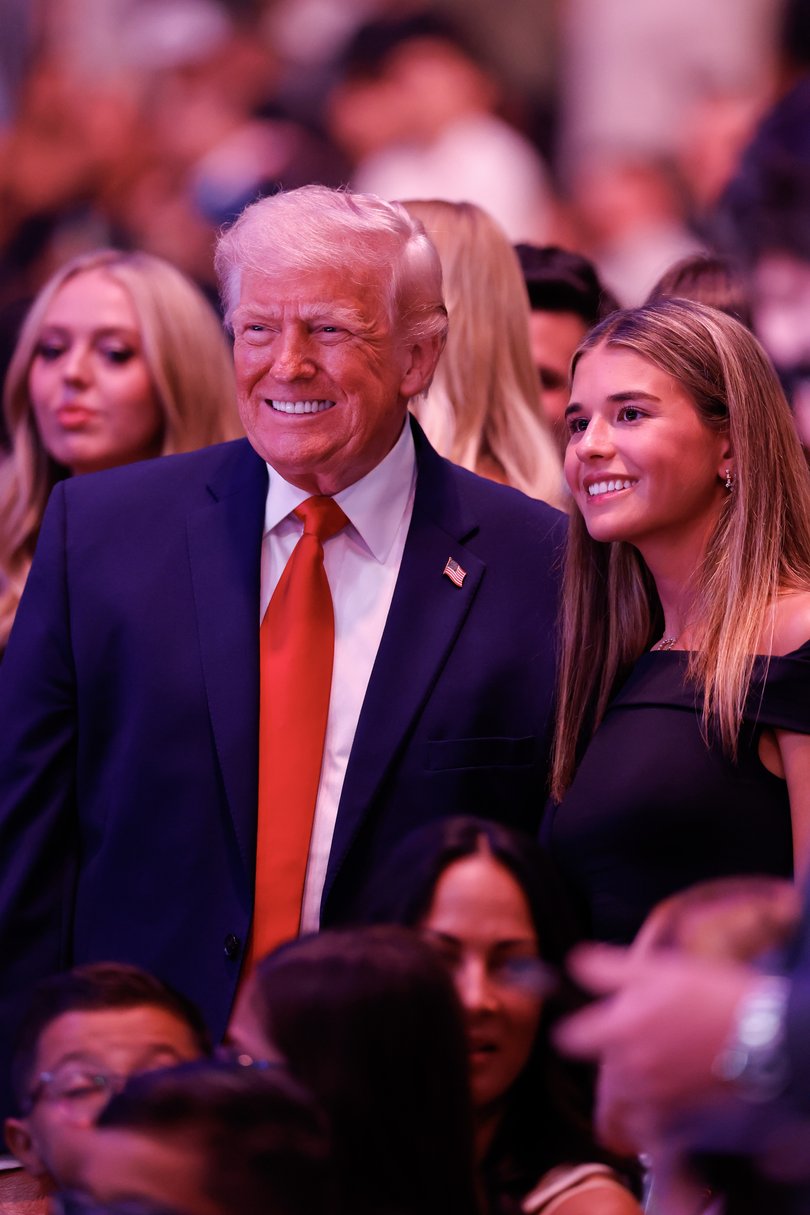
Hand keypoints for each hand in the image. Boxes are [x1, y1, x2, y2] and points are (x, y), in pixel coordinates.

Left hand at [554, 945, 758, 1149]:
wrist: (761, 1032)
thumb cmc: (709, 994)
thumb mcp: (655, 968)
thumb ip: (607, 969)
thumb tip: (573, 963)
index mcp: (620, 1029)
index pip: (572, 1040)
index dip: (570, 1032)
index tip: (574, 1029)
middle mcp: (632, 1067)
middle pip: (600, 1076)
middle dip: (604, 1064)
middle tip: (612, 1053)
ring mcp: (655, 1093)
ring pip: (623, 1101)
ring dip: (622, 1090)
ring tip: (633, 1076)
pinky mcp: (680, 1109)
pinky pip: (649, 1120)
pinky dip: (647, 1113)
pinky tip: (657, 1095)